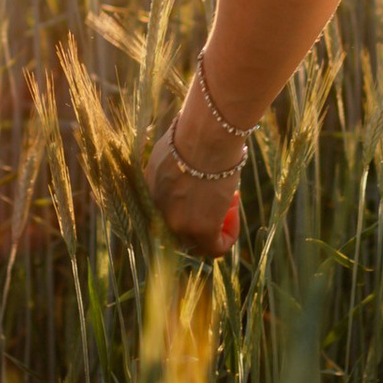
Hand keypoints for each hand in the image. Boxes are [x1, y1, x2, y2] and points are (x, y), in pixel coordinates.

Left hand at [146, 128, 241, 260]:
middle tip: (219, 198)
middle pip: (181, 234)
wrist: (204, 136)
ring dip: (217, 225)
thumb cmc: (192, 134)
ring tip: (229, 199)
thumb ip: (171, 170)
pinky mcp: (201, 230)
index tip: (202, 192)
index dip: (186, 208)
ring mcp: (178, 225)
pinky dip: (230, 233)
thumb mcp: (171, 152)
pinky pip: (218, 247)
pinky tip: (234, 208)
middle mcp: (159, 216)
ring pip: (199, 244)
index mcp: (148, 197)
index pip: (164, 219)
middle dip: (203, 218)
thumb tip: (185, 169)